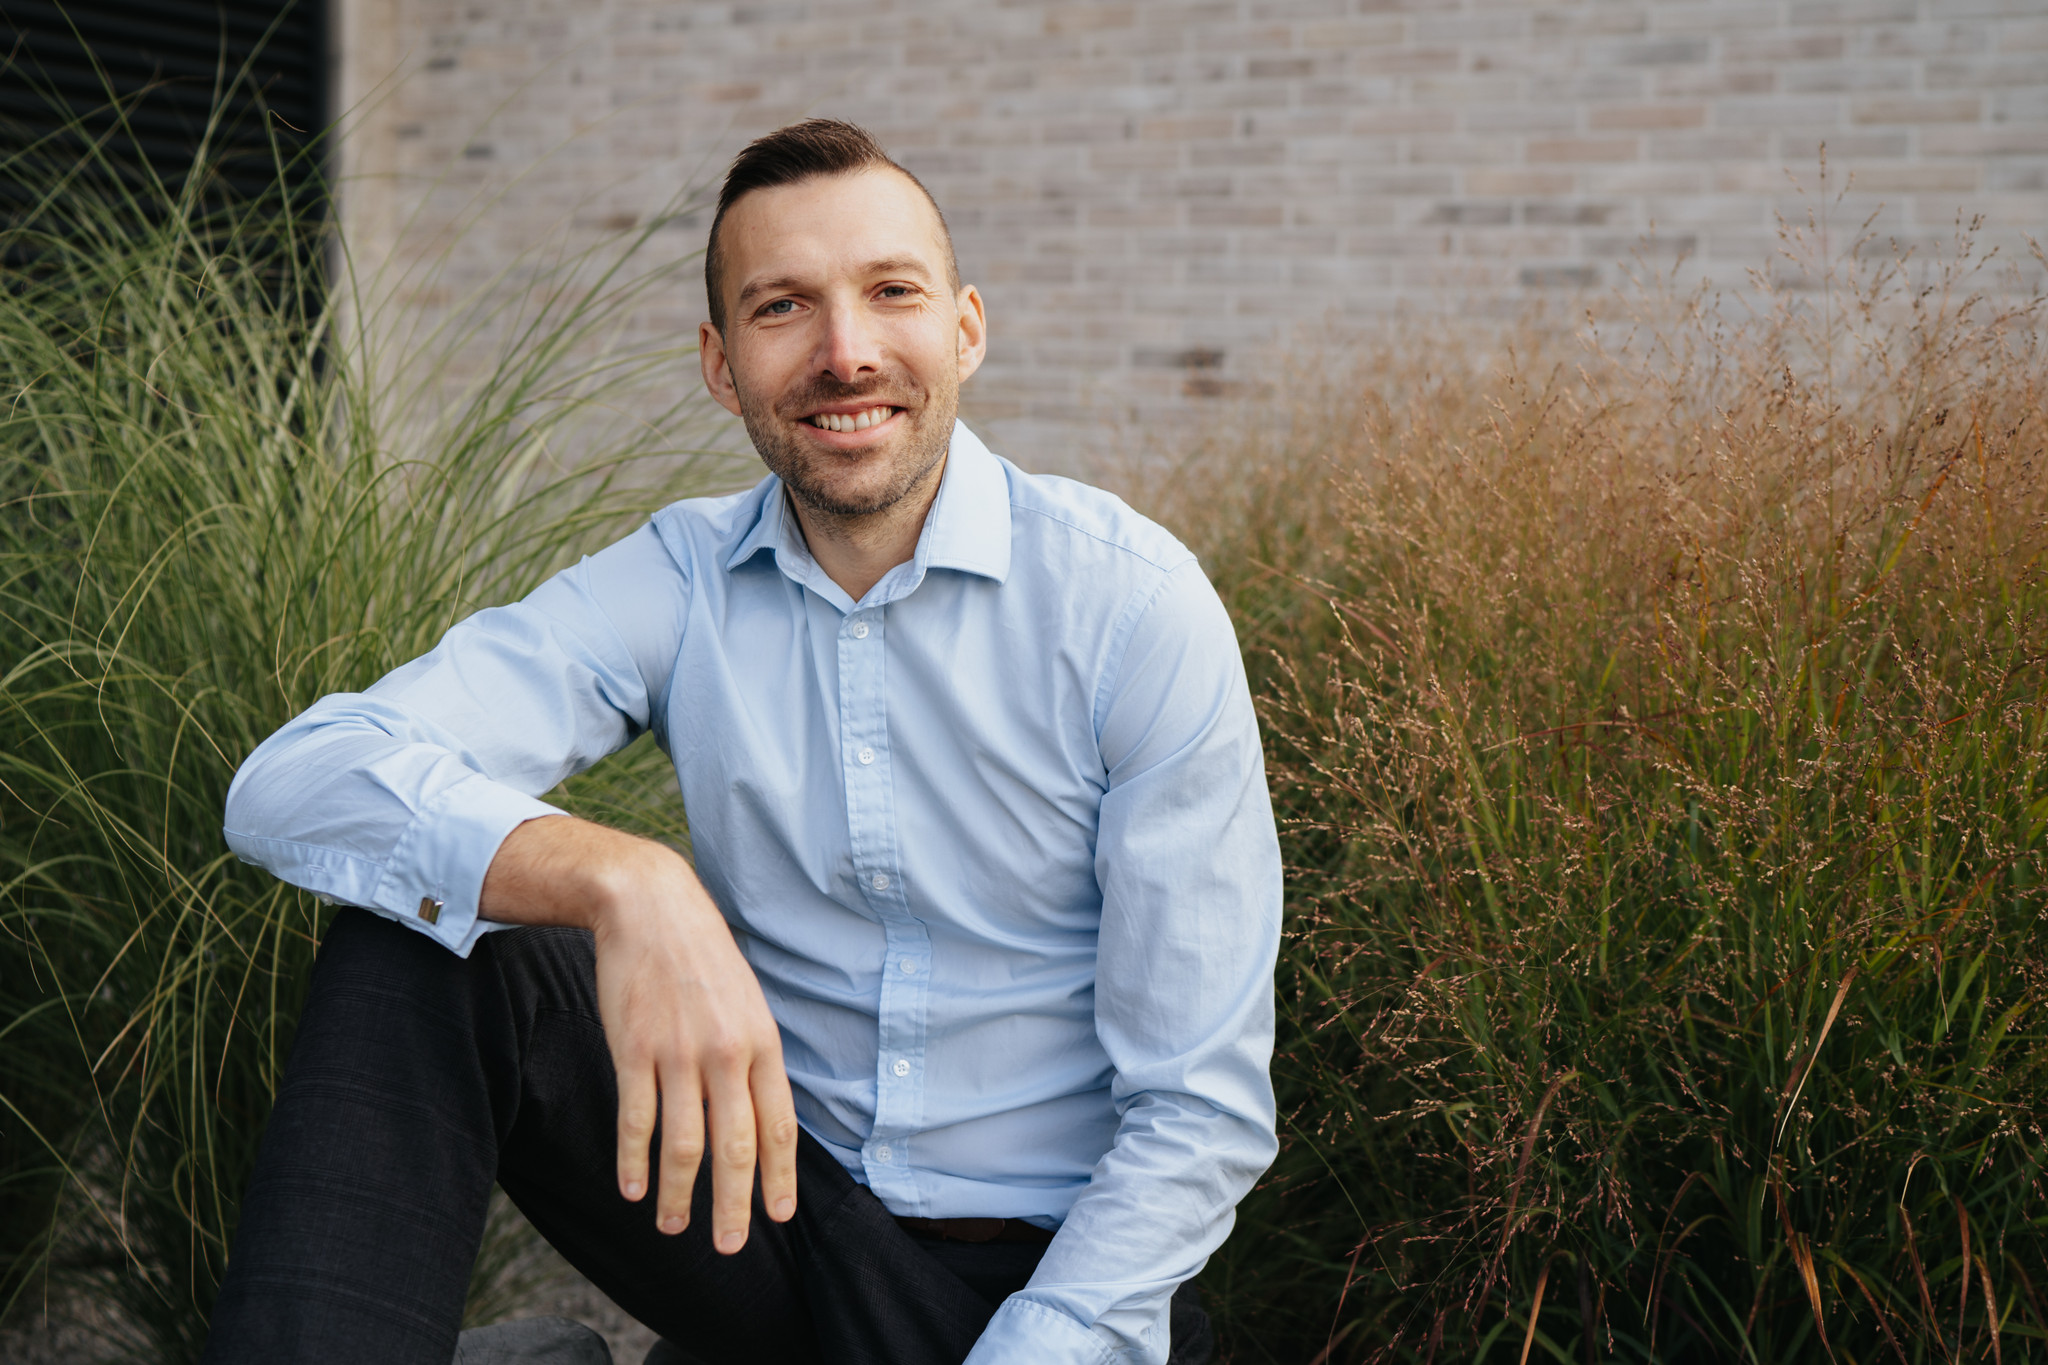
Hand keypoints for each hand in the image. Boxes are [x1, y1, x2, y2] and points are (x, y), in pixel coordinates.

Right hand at [480, 816, 797, 1251]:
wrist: (649, 905)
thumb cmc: (702, 956)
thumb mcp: (747, 1001)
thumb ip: (754, 1057)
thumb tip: (762, 1114)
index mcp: (762, 1043)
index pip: (778, 1127)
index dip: (778, 1178)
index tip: (778, 1217)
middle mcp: (726, 1054)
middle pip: (735, 1148)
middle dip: (733, 1206)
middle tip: (728, 1247)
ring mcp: (678, 1054)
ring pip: (684, 1144)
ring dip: (680, 1195)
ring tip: (675, 1228)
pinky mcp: (633, 1050)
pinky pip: (636, 1120)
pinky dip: (634, 1161)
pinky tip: (633, 1189)